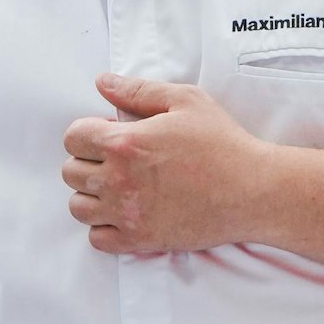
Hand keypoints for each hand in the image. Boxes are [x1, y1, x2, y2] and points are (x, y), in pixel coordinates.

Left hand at [60, 73, 269, 254]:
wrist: (252, 190)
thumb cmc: (222, 144)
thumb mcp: (185, 101)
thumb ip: (138, 91)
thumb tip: (103, 83)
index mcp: (124, 142)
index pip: (73, 137)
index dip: (87, 133)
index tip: (108, 136)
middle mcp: (119, 180)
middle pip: (71, 173)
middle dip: (87, 162)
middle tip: (115, 161)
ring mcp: (127, 213)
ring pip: (78, 207)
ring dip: (92, 196)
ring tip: (117, 188)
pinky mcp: (140, 240)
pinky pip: (97, 239)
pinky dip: (104, 227)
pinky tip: (125, 214)